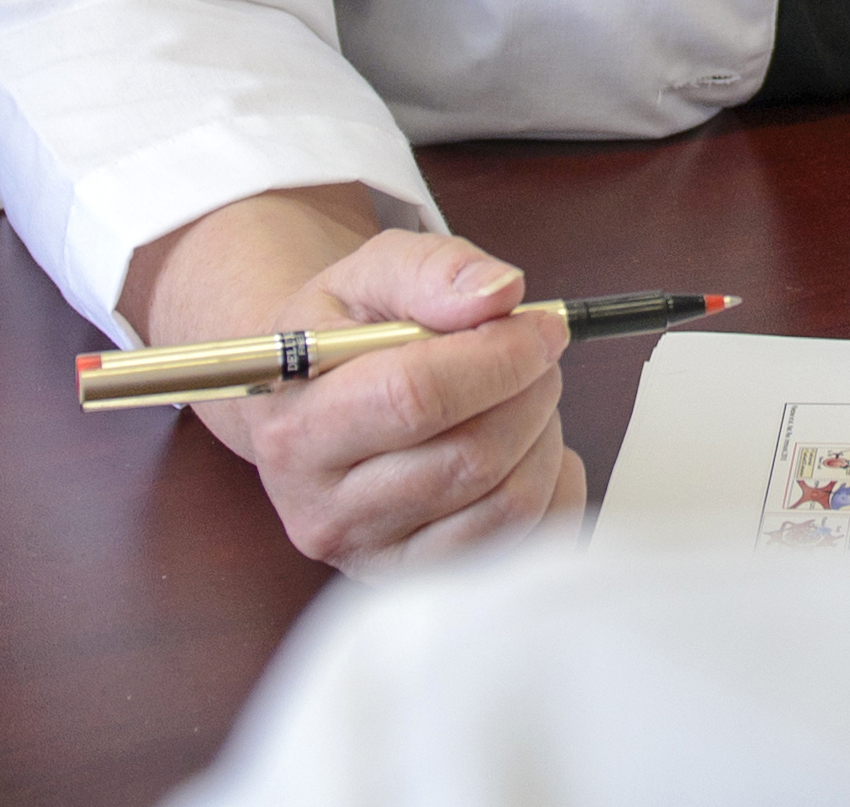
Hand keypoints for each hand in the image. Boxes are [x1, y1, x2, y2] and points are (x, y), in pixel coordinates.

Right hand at [127, 194, 588, 566]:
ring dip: (543, 438)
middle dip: (531, 393)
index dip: (499, 358)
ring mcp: (374, 556)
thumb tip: (500, 293)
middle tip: (536, 356)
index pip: (415, 398)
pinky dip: (552, 489)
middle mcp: (325, 508)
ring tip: (523, 397)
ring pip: (505, 507)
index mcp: (297, 427)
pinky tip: (528, 450)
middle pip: (469, 458)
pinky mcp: (422, 579)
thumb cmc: (342, 336)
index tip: (542, 327)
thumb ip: (431, 270)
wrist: (310, 402)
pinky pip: (526, 545)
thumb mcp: (369, 275)